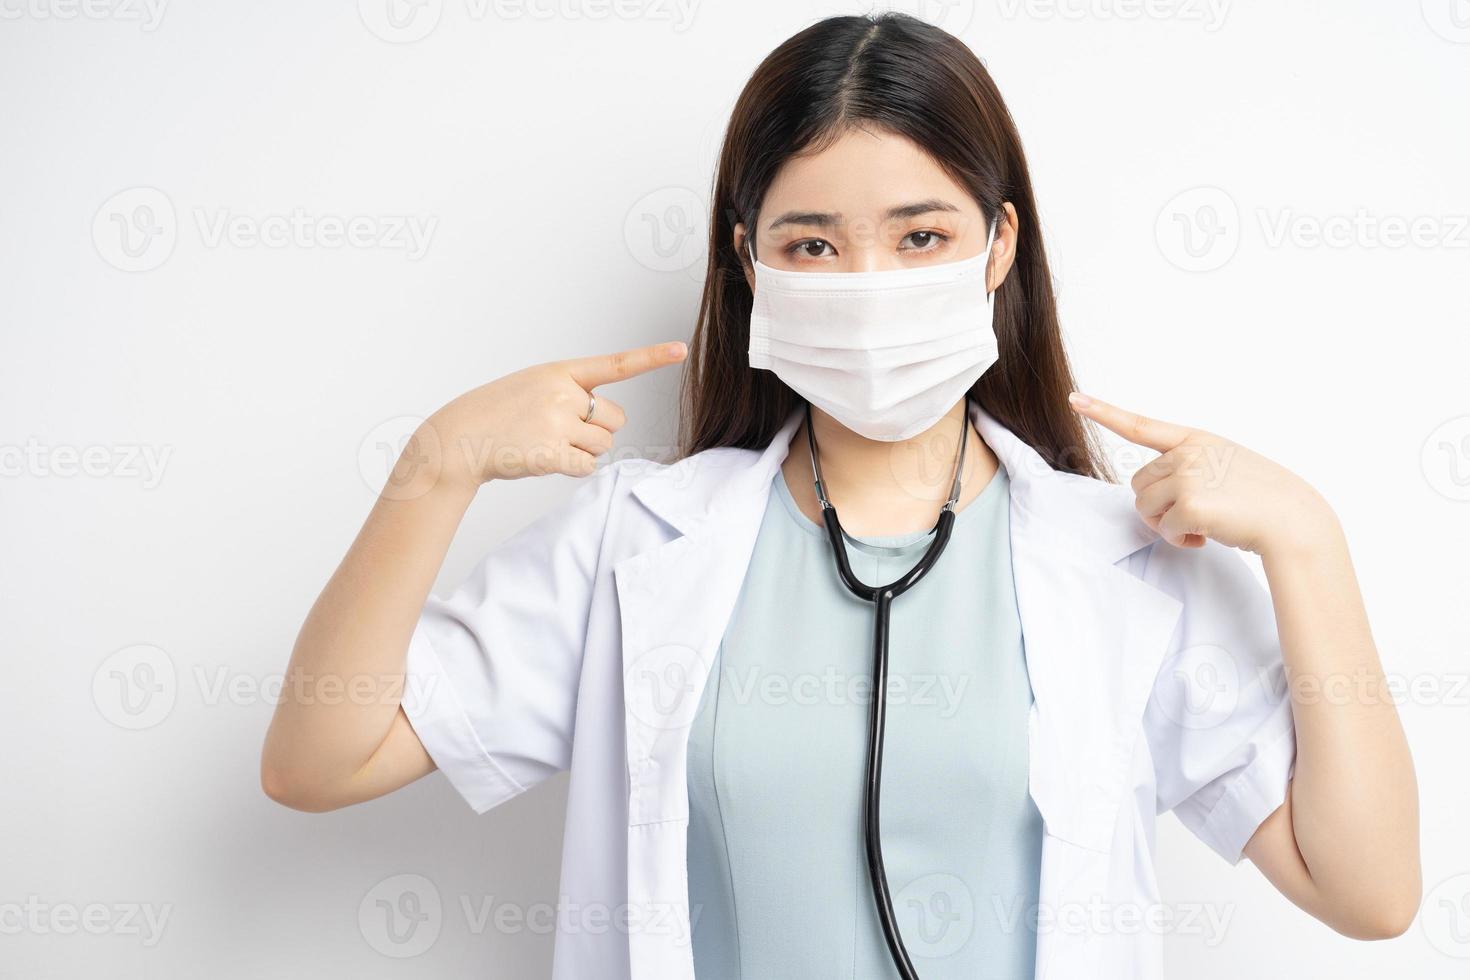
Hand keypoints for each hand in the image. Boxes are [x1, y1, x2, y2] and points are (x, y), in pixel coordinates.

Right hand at [421, 341, 687, 488]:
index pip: (615, 364)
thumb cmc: (497, 413)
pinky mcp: (552, 454)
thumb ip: (570, 393)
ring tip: (546, 442)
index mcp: (559, 372)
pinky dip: (573, 468)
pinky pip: (587, 466)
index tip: (681, 349)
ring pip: (603, 445)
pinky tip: (544, 458)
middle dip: (599, 430)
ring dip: (583, 450)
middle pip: (616, 419)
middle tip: (563, 431)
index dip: (652, 357)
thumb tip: (606, 421)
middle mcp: (562, 394)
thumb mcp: (532, 386)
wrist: (458, 437)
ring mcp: (557, 423)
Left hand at [1067, 392, 1338, 556]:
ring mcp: (1188, 476)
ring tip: (1201, 524)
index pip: (1141, 425)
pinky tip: (1206, 537)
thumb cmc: (1261, 498)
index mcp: (1196, 439)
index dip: (1104, 412)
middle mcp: (1188, 453)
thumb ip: (1187, 468)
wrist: (1294, 520)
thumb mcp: (1224, 465)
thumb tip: (1150, 495)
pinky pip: (1164, 530)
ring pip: (1145, 507)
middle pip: (1138, 484)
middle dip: (1157, 505)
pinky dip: (1180, 540)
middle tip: (1190, 515)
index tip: (1075, 398)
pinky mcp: (1190, 505)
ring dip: (1166, 524)